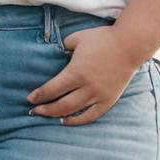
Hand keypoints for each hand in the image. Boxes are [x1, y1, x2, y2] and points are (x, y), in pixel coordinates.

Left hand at [26, 25, 140, 125]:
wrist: (129, 45)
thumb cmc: (102, 39)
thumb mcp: (77, 38)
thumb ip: (63, 46)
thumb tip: (56, 53)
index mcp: (76, 72)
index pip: (53, 89)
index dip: (39, 95)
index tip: (30, 99)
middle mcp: (86, 87)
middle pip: (60, 105)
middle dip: (44, 109)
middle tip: (33, 111)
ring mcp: (98, 95)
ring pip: (74, 112)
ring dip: (57, 116)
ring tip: (46, 115)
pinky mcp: (108, 100)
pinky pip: (91, 116)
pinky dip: (78, 120)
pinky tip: (67, 120)